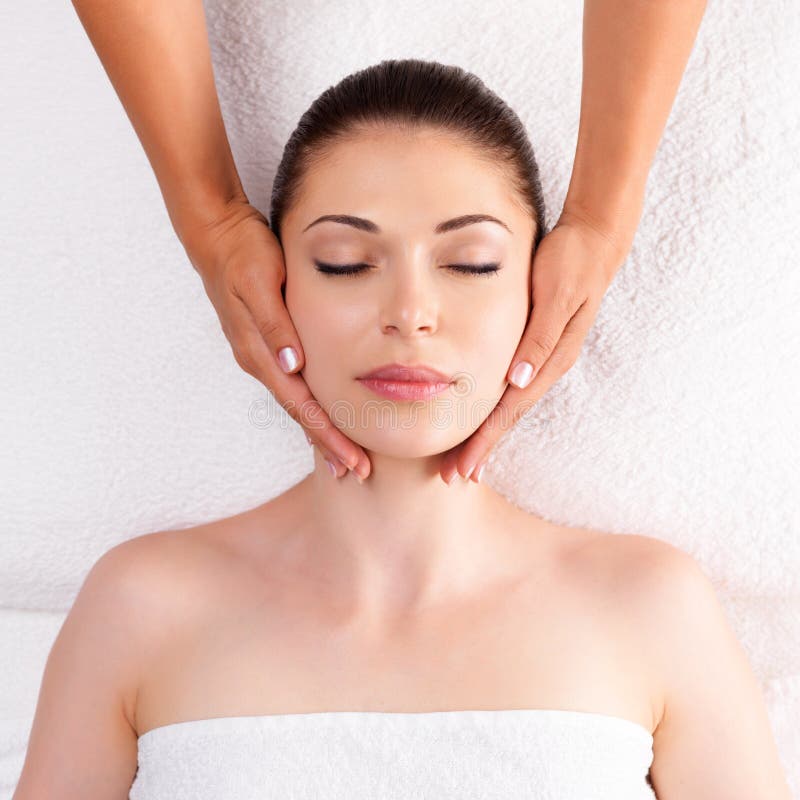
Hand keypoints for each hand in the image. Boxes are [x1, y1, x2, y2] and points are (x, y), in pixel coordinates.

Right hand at [181, 198, 370, 479]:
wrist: (215, 232)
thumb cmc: (241, 252)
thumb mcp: (260, 282)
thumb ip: (275, 324)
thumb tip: (293, 365)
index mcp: (260, 352)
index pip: (301, 405)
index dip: (327, 436)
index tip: (352, 461)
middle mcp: (259, 360)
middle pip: (299, 414)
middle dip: (328, 446)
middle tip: (357, 473)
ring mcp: (260, 354)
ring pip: (295, 404)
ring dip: (319, 432)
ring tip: (343, 458)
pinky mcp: (265, 343)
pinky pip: (290, 386)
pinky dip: (309, 408)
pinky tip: (320, 417)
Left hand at [439, 209, 629, 484]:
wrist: (594, 241)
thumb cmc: (571, 263)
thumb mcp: (556, 295)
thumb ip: (539, 338)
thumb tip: (518, 380)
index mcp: (550, 358)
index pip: (510, 410)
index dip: (486, 440)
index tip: (465, 467)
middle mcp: (546, 366)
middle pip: (507, 417)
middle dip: (482, 448)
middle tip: (454, 477)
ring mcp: (543, 359)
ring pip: (509, 406)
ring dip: (487, 435)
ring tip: (465, 459)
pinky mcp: (537, 348)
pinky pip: (512, 388)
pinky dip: (495, 410)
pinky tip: (483, 419)